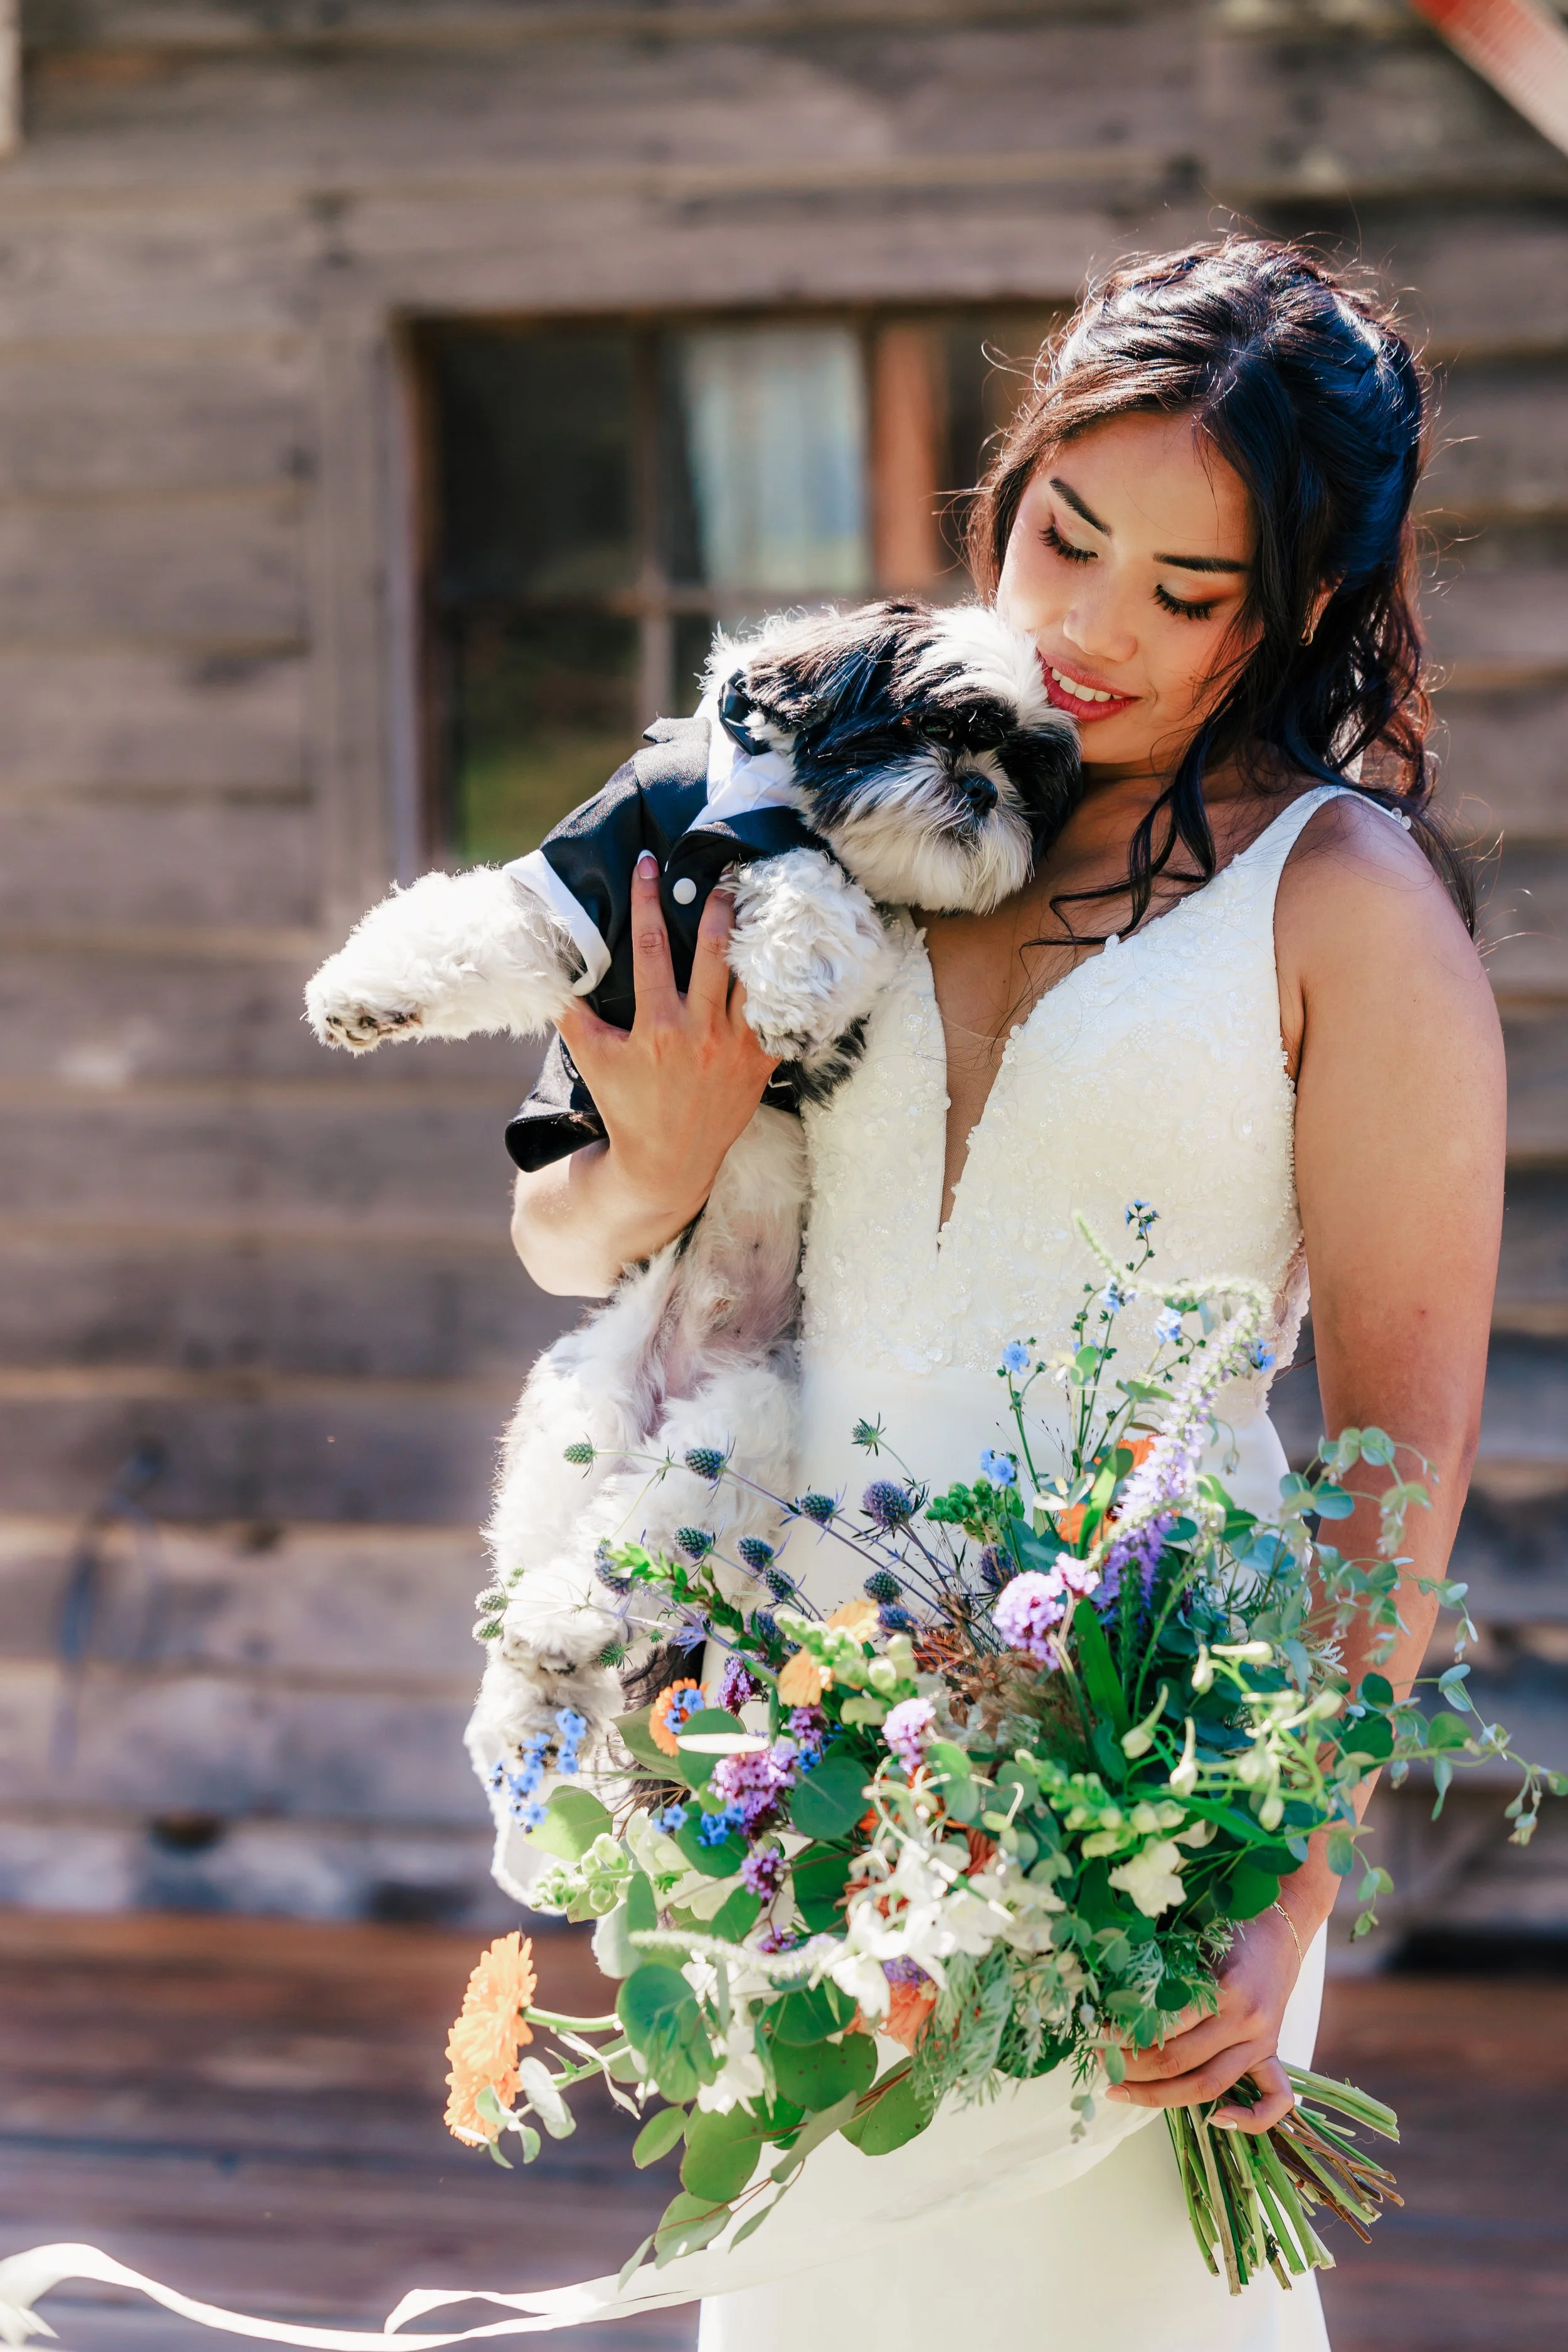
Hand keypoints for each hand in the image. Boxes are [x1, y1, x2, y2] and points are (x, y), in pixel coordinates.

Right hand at [555, 851, 777, 1237]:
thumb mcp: (593, 1061)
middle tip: (724, 875)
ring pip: (755, 979)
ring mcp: (735, 1047)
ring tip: (765, 904)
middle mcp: (700, 1033)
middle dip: (718, 908)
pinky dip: (785, 987)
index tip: (648, 864)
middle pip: (715, 954)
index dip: (647, 901)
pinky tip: (791, 957)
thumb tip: (551, 974)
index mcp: (657, 1027)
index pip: (651, 949)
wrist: (667, 1163)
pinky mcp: (760, 1063)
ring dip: (758, 940)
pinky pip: (780, 1016)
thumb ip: (572, 1016)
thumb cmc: (627, 1107)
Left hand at [1104, 1903, 1303, 2132]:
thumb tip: (1118, 2003)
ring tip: (1122, 2089)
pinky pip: (1275, 2100)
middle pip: (1180, 2064)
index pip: (1167, 2029)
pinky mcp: (1272, 2052)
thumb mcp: (1194, 1942)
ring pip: (1208, 2087)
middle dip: (1132, 2068)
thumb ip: (1166, 1977)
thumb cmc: (1230, 1928)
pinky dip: (1249, 2118)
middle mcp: (1245, 2021)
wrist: (1280, 1926)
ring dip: (1159, 2096)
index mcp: (1224, 1990)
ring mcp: (1262, 2042)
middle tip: (1102, 2061)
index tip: (1100, 2034)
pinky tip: (1215, 2120)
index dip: (1127, 2037)